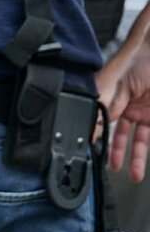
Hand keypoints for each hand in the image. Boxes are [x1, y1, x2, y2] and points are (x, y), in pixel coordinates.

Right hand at [103, 40, 149, 182]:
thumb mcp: (116, 83)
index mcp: (106, 96)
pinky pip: (149, 136)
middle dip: (113, 154)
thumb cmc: (139, 57)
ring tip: (134, 174)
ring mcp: (140, 110)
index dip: (93, 139)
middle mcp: (122, 105)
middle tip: (110, 168)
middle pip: (115, 135)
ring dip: (135, 158)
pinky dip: (147, 150)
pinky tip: (145, 161)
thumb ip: (104, 105)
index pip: (97, 122)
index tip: (88, 155)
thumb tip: (89, 127)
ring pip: (136, 139)